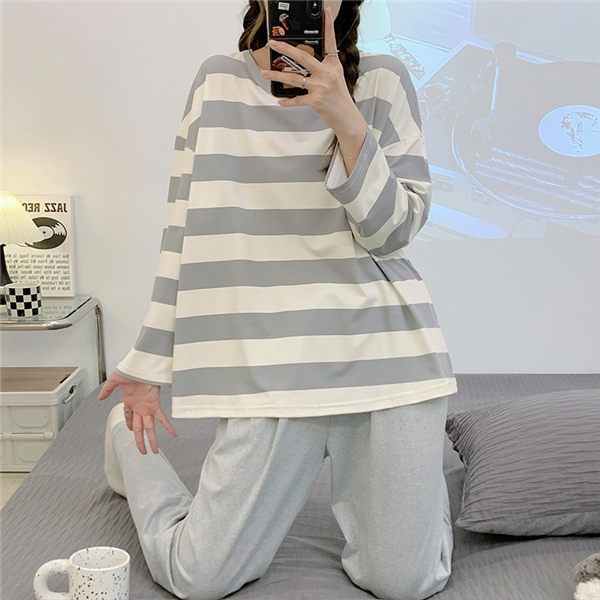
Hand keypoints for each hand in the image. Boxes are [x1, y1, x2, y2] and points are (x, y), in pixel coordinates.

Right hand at [98, 371, 177, 454]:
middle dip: (140, 441)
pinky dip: (168, 426)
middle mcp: (139, 407)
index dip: (128, 426)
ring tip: (155, 450)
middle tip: (142, 452)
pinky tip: (174, 434)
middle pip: (138, 428)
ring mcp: (147, 407)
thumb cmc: (130, 369)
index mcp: (130, 402)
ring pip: (149, 428)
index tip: (129, 431)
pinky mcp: (154, 404)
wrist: (141, 364)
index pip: (129, 418)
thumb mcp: (115, 380)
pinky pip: (162, 418)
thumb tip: (100, 398)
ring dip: (152, 440)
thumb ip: (108, 390)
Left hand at [260, 6, 355, 131]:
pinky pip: (297, 99)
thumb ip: (323, 67)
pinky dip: (287, 101)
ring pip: (294, 78)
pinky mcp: (316, 101)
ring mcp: (321, 87)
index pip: (330, 41)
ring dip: (277, 76)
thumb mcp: (335, 77)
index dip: (328, 25)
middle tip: (273, 44)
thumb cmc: (339, 97)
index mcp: (333, 65)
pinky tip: (279, 100)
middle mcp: (327, 73)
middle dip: (286, 49)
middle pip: (303, 57)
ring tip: (265, 73)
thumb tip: (305, 60)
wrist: (346, 116)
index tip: (326, 11)